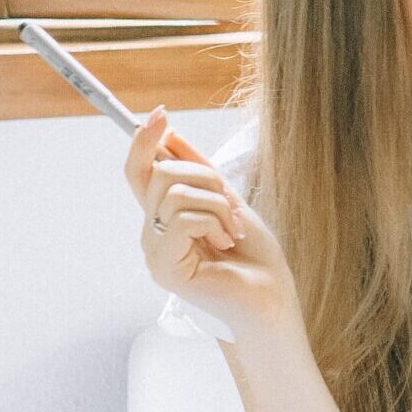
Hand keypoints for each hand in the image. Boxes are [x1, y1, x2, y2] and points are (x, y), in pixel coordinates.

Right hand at [124, 108, 297, 339]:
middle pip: (160, 172)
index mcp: (165, 216)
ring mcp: (154, 250)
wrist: (271, 298)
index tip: (161, 113)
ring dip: (217, 204)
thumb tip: (171, 134)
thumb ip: (201, 172)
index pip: (139, 170)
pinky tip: (227, 243)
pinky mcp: (164, 267)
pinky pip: (182, 218)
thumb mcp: (230, 201)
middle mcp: (152, 231)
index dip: (144, 139)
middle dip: (206, 178)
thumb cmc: (256, 258)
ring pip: (174, 191)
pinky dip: (214, 222)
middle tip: (232, 208)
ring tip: (233, 230)